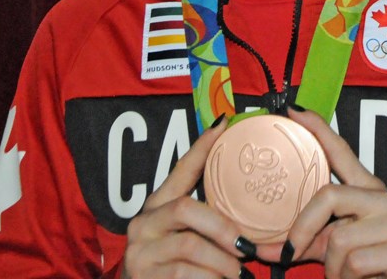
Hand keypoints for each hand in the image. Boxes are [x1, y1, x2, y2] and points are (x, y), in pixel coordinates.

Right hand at [122, 116, 256, 278]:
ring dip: (223, 263)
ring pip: (191, 246)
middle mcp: (143, 224)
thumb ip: (206, 220)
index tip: (224, 124)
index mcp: (157, 208)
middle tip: (246, 247)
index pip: (180, 170)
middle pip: (186, 208)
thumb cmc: (171, 268)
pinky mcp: (144, 277)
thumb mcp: (186, 238)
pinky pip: (186, 274)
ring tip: (237, 273)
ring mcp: (140, 251)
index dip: (201, 147)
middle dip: (222, 227)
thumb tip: (245, 197)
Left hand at [257, 106, 386, 278]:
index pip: (342, 153)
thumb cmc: (371, 267)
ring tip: (346, 274)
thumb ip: (301, 243)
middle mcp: (385, 199)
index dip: (319, 130)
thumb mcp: (332, 250)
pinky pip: (355, 262)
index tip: (294, 111)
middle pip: (329, 195)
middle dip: (303, 228)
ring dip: (334, 267)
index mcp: (367, 192)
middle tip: (293, 252)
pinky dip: (348, 278)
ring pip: (339, 238)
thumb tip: (256, 248)